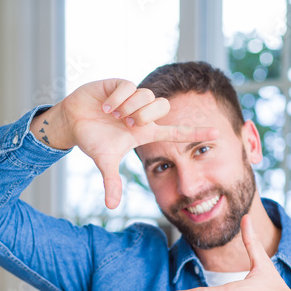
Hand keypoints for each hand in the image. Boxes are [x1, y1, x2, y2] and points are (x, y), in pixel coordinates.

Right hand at [31, 79, 217, 208]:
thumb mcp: (104, 161)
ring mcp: (132, 97)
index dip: (196, 132)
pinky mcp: (120, 84)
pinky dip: (116, 99)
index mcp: (145, 131)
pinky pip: (128, 86)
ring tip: (113, 115)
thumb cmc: (92, 140)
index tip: (218, 133)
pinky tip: (105, 105)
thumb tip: (111, 206)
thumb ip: (111, 182)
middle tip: (126, 124)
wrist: (72, 121)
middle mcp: (142, 113)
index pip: (176, 132)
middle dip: (144, 116)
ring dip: (128, 108)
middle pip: (163, 107)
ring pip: (147, 95)